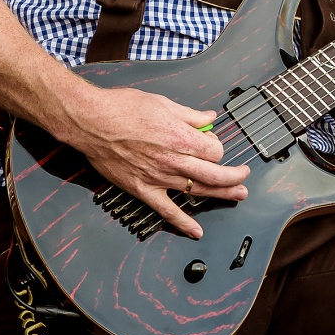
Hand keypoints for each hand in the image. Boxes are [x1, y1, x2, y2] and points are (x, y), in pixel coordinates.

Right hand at [65, 84, 248, 239]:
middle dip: (234, 177)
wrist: (90, 121)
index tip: (213, 144)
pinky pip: (167, 210)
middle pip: (215, 174)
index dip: (219, 147)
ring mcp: (159, 177)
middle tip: (244, 178)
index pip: (215, 150)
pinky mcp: (142, 189)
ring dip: (222, 195)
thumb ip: (190, 115)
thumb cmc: (122, 108)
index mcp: (180, 137)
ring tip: (238, 196)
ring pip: (197, 191)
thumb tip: (209, 118)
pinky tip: (196, 231)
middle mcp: (173, 160)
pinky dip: (183, 223)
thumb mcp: (162, 103)